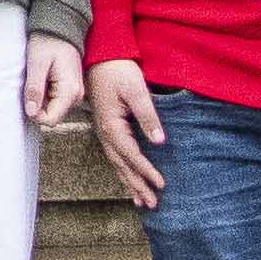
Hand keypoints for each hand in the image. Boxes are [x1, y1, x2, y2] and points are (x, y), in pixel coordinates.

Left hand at [18, 39, 85, 131]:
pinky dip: (45, 94)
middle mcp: (77, 96)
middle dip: (38, 106)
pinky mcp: (71, 90)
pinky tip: (43, 80)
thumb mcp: (36, 64)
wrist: (60, 29)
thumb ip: (34, 89)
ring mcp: (75, 93)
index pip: (51, 120)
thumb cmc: (47, 42)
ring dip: (41, 100)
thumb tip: (31, 113)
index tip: (27, 97)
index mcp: (70, 91)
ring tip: (38, 79)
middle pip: (52, 116)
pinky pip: (55, 101)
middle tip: (32, 84)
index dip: (35, 114)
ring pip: (53, 109)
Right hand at [90, 56, 164, 204]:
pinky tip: (128, 177)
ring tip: (139, 201)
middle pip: (122, 165)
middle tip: (151, 204)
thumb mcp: (136, 91)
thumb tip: (160, 142)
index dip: (146, 171)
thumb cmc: (118, 70)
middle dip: (137, 186)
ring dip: (129, 182)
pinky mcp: (106, 126)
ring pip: (116, 163)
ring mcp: (103, 130)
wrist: (99, 55)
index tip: (161, 185)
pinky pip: (114, 155)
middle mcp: (105, 132)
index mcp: (112, 126)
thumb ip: (148, 117)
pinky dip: (122, 170)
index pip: (131, 155)